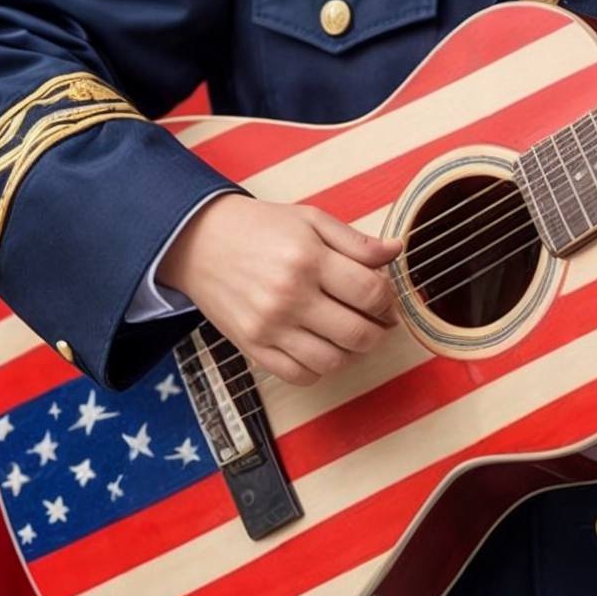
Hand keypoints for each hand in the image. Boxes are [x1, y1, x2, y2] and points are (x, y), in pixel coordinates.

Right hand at [158, 195, 403, 385]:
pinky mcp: (253, 348)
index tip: (385, 298)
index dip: (388, 299)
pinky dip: (320, 368)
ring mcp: (270, 327)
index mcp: (308, 259)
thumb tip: (396, 251)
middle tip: (377, 320)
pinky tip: (322, 346)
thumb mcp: (311, 220)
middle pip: (358, 334)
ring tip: (350, 333)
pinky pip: (300, 375)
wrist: (200, 242)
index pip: (371, 293)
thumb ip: (356, 241)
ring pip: (333, 361)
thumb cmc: (261, 227)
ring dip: (353, 352)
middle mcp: (290, 296)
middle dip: (379, 330)